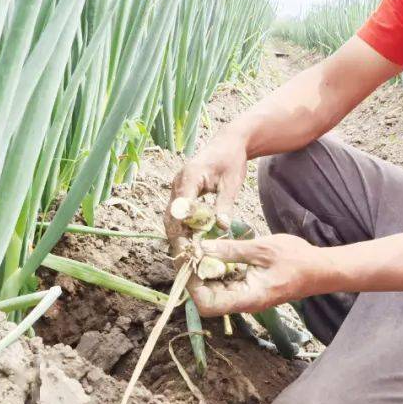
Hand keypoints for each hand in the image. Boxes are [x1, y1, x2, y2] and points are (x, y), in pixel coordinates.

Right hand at [165, 133, 247, 255]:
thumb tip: (221, 227)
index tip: (190, 250)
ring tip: (187, 258)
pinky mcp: (182, 193)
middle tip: (186, 261)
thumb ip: (224, 204)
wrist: (228, 142)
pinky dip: (183, 229)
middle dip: (177, 239)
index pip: (179, 210)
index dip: (182, 231)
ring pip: (172, 218)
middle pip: (171, 217)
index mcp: (189, 178)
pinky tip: (191, 244)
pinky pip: (178, 214)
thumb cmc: (231, 160)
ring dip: (178, 236)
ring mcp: (177, 188)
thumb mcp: (231, 183)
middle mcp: (178, 184)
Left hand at [189, 234, 328, 316]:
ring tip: (198, 246)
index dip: (192, 284)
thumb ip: (231, 250)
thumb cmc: (297, 259)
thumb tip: (201, 249)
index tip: (189, 259)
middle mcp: (243, 302)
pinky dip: (217, 267)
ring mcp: (246, 296)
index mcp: (247, 298)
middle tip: (189, 249)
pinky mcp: (248, 287)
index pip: (207, 304)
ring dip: (205, 270)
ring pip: (215, 289)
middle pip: (207, 298)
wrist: (321, 269)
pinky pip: (226, 282)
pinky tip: (215, 250)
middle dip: (195, 275)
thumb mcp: (262, 249)